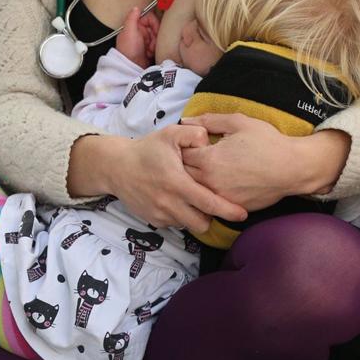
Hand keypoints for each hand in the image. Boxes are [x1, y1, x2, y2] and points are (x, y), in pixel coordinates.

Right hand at [103, 126, 246, 231]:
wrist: (116, 166)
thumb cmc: (148, 149)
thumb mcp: (170, 133)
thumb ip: (193, 133)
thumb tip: (210, 140)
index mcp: (177, 183)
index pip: (208, 203)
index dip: (228, 210)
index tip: (243, 214)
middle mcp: (168, 203)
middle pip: (202, 223)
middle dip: (212, 216)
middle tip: (213, 201)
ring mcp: (160, 214)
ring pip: (189, 225)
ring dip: (197, 216)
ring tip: (195, 199)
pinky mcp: (153, 221)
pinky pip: (176, 225)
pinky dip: (182, 216)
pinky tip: (180, 201)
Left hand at [115, 6, 159, 68]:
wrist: (131, 66)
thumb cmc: (128, 49)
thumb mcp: (129, 31)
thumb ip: (132, 18)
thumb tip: (136, 7)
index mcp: (134, 25)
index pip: (150, 18)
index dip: (154, 24)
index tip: (154, 31)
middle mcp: (140, 31)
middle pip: (155, 27)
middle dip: (155, 36)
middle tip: (150, 43)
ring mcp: (145, 40)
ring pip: (158, 36)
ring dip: (155, 44)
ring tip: (149, 50)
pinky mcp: (149, 48)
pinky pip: (158, 45)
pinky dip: (155, 49)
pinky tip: (149, 54)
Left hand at [180, 113, 350, 210]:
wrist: (292, 168)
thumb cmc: (268, 142)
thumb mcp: (239, 123)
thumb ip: (209, 120)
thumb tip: (186, 120)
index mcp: (209, 159)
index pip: (181, 154)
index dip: (185, 147)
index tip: (194, 144)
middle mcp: (211, 181)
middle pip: (184, 175)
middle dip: (186, 165)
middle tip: (198, 156)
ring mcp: (221, 197)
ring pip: (196, 191)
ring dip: (196, 181)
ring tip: (210, 170)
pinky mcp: (231, 207)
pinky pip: (212, 202)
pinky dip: (211, 193)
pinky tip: (222, 182)